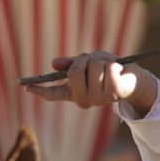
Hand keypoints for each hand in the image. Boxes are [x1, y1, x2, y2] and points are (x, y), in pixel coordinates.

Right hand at [24, 52, 156, 114]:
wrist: (133, 78)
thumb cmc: (106, 69)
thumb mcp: (87, 63)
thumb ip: (71, 64)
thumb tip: (53, 64)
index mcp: (74, 93)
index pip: (53, 94)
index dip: (40, 90)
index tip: (26, 88)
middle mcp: (83, 100)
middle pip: (73, 73)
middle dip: (83, 60)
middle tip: (93, 60)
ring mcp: (98, 100)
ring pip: (92, 69)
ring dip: (101, 61)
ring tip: (109, 67)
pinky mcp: (113, 95)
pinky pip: (107, 70)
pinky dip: (113, 64)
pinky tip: (118, 71)